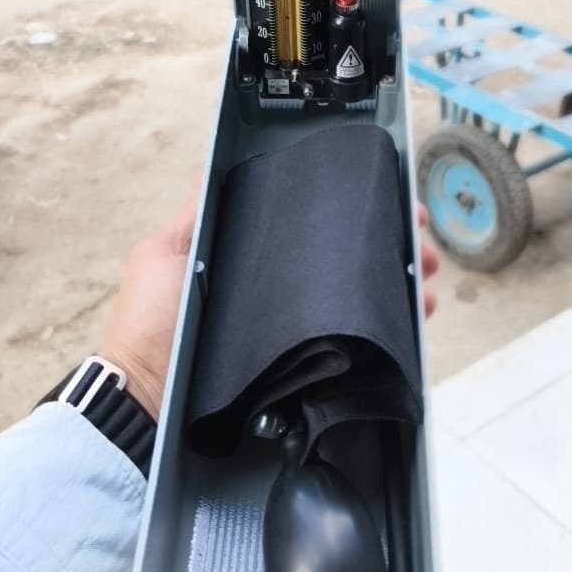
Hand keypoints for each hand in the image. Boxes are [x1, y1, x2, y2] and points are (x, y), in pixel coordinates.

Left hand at [100, 191, 440, 418]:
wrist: (147, 405)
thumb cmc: (150, 329)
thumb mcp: (166, 257)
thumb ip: (195, 216)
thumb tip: (213, 166)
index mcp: (252, 263)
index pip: (312, 228)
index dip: (350, 213)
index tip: (383, 196)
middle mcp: (281, 295)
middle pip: (348, 263)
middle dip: (390, 243)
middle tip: (418, 234)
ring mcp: (296, 334)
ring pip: (363, 300)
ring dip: (401, 280)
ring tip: (425, 270)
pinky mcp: (308, 372)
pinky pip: (360, 346)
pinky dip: (394, 329)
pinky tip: (415, 315)